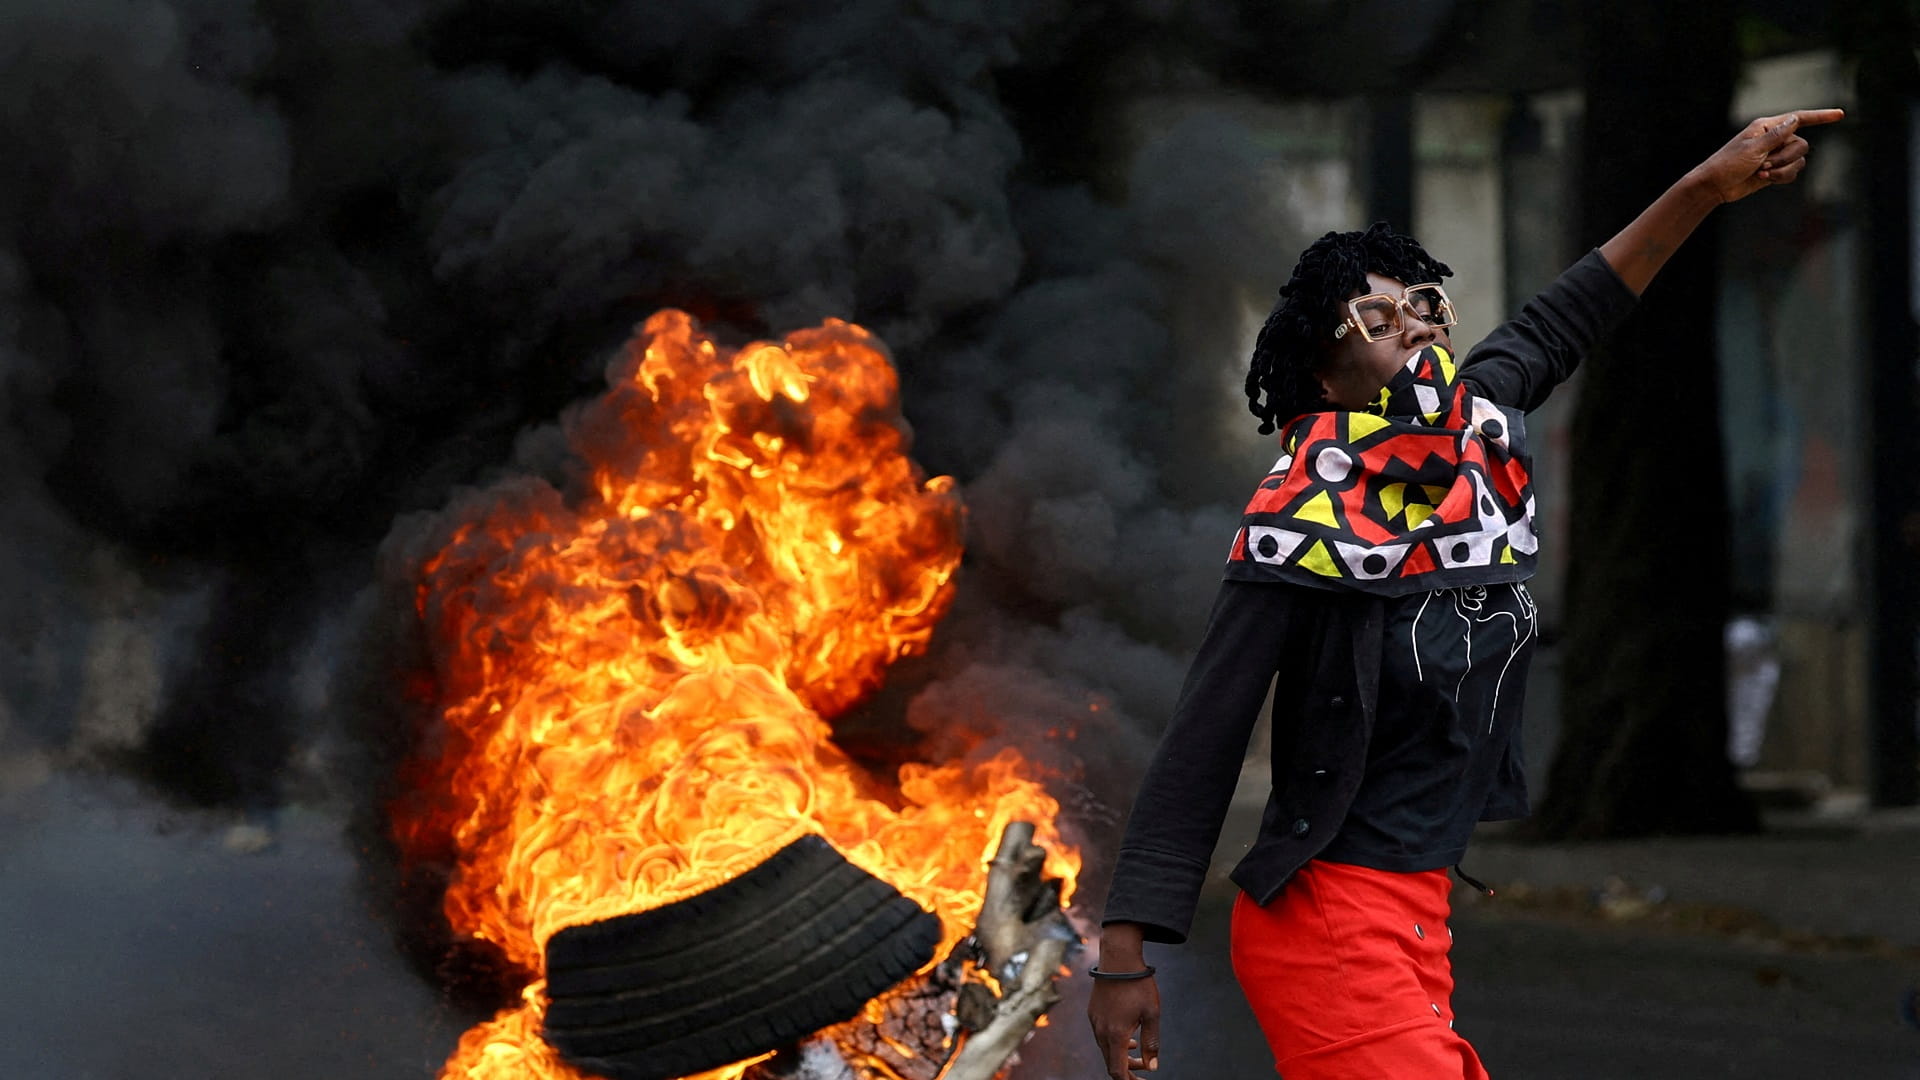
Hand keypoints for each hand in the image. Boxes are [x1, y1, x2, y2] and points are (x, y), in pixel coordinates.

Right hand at [1087, 975, 1159, 1079]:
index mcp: (1116, 1035)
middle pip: (1111, 1062)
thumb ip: (1151, 1043)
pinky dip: (1114, 1041)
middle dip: (1127, 1069)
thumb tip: (1153, 1067)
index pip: (1117, 1071)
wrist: (1119, 959)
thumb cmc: (1138, 985)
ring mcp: (1095, 1021)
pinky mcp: (1093, 1012)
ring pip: (1105, 1049)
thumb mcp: (1152, 1014)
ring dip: (1121, 1054)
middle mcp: (1101, 1030)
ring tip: (1137, 1050)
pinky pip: (1101, 1035)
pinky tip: (1127, 1034)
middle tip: (1144, 1067)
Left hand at [1690, 108, 1843, 204]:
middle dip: (1785, 158)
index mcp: (1767, 127)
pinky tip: (1764, 179)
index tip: (1840, 115)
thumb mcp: (1752, 149)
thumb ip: (1776, 136)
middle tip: (1763, 165)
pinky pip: (1793, 172)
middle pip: (1801, 144)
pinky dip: (1782, 177)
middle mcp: (1774, 138)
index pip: (1799, 118)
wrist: (1715, 186)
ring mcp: (1775, 154)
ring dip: (1783, 169)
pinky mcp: (1775, 169)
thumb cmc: (1727, 164)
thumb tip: (1795, 119)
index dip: (1820, 116)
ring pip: (1799, 160)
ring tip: (1762, 173)